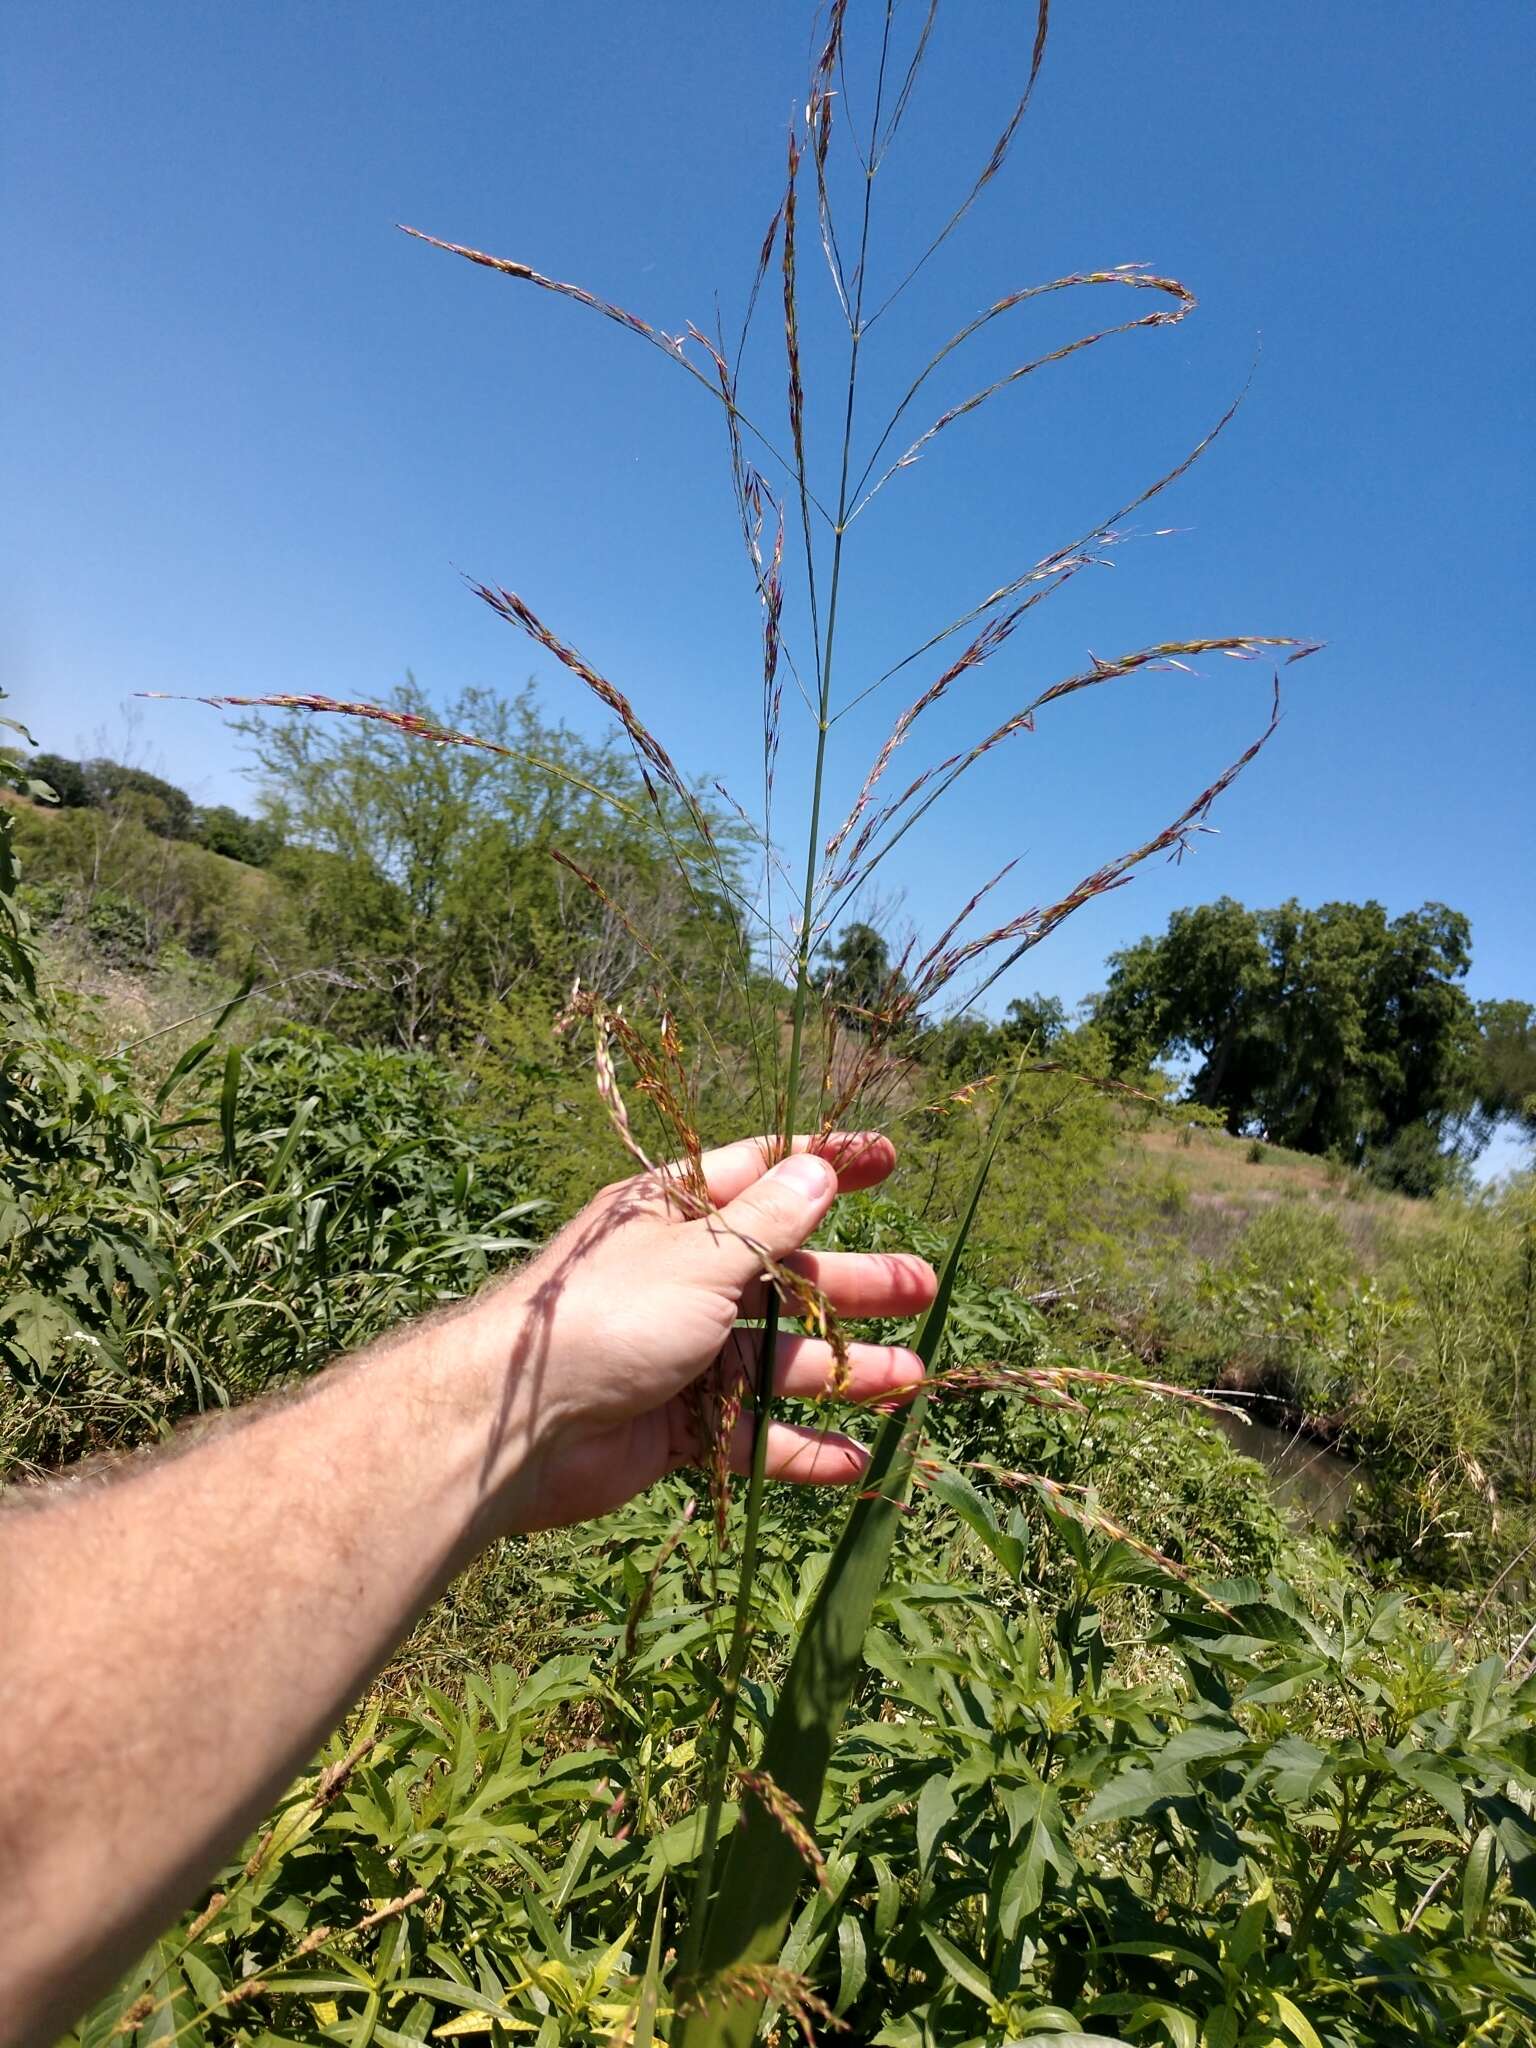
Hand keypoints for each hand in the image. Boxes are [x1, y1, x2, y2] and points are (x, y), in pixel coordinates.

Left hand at [474, 1133, 937, 1530]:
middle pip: (783, 1274)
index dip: (825, 1165)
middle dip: (853, 1281)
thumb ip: (768, 1221)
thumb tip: (819, 1169)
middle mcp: (681, 1278)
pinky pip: (748, 1434)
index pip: (762, 1176)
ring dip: (840, 1368)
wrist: (516, 1425)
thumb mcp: (701, 1256)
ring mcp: (678, 1354)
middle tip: (922, 1287)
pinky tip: (853, 1460)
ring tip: (910, 1378)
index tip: (888, 1158)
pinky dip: (797, 1448)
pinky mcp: (674, 1426)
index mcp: (675, 1216)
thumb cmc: (608, 1316)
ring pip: (774, 1359)